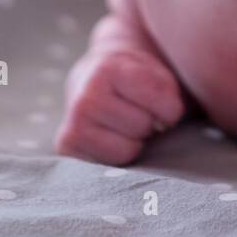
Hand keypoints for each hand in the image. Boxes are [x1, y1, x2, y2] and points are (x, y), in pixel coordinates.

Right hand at [55, 47, 185, 164]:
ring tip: (122, 124)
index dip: (169, 106)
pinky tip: (108, 137)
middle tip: (134, 110)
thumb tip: (165, 125)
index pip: (161, 101)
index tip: (161, 102)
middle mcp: (85, 97)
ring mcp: (72, 125)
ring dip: (132, 141)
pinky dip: (115, 156)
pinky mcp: (66, 148)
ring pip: (127, 151)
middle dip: (146, 121)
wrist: (93, 77)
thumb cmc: (133, 79)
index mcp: (109, 69)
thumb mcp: (157, 72)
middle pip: (143, 127)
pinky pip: (108, 166)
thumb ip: (168, 93)